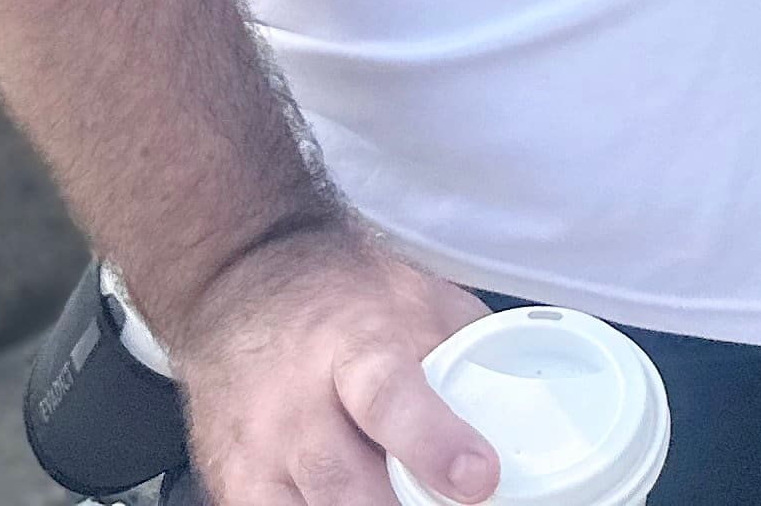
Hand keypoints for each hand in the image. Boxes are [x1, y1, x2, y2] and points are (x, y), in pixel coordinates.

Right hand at [165, 218, 496, 504]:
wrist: (243, 276)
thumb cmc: (343, 293)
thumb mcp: (416, 298)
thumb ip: (466, 350)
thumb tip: (528, 403)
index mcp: (352, 344)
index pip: (389, 399)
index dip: (433, 444)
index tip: (479, 479)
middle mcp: (295, 402)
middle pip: (343, 484)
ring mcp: (257, 448)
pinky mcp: (231, 479)